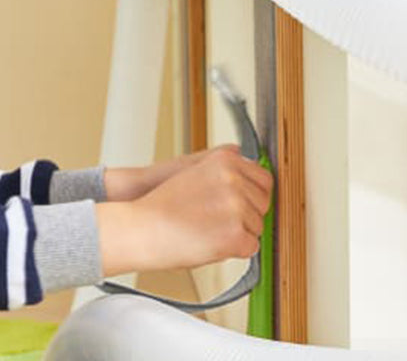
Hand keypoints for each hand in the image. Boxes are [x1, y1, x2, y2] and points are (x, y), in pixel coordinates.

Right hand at [95, 146, 272, 275]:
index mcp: (226, 160)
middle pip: (263, 205)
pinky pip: (251, 248)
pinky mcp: (236, 235)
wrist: (142, 227)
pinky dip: (234, 250)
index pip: (264, 179)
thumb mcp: (190, 167)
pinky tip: (211, 241)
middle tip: (216, 218)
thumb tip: (245, 155)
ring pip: (257, 228)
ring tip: (208, 228)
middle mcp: (235, 180)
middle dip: (246, 214)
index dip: (252, 194)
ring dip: (238, 232)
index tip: (241, 202)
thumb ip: (221, 162)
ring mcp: (237, 207)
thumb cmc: (162, 203)